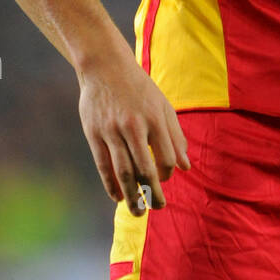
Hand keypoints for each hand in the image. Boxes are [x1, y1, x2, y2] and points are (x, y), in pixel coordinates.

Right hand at [77, 53, 189, 215]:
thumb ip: (175, 137)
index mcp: (154, 118)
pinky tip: (117, 197)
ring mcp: (112, 130)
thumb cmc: (138, 89)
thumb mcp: (162, 106)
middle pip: (146, 169)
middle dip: (153, 193)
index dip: (168, 174)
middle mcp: (134, 126)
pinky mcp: (94, 133)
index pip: (166, 157)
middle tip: (158, 208)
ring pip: (123, 171)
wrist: (105, 67)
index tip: (165, 180)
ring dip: (132, 196)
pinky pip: (103, 165)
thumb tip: (185, 167)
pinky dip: (110, 184)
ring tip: (138, 212)